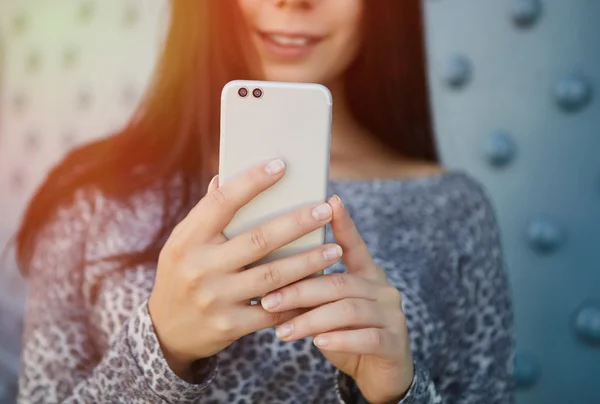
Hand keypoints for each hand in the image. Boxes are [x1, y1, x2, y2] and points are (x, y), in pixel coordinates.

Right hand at [148, 160, 341, 378]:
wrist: (166, 330)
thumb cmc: (181, 274)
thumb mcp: (182, 242)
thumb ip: (205, 214)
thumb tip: (224, 176)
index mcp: (188, 239)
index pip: (222, 203)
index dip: (252, 182)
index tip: (281, 166)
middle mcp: (200, 267)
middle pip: (258, 240)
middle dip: (296, 223)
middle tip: (325, 210)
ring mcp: (215, 298)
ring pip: (273, 276)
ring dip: (308, 262)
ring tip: (334, 249)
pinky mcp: (230, 325)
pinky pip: (273, 311)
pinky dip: (298, 298)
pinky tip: (319, 286)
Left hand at [260, 195, 413, 403]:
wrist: (378, 375)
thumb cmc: (345, 334)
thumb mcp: (327, 309)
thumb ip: (310, 290)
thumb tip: (267, 273)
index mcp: (367, 274)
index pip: (354, 244)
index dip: (343, 223)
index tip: (329, 200)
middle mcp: (383, 289)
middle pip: (339, 282)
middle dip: (300, 290)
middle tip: (268, 299)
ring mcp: (391, 315)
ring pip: (348, 310)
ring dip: (311, 319)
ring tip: (282, 330)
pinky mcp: (394, 343)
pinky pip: (365, 338)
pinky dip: (339, 338)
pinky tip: (317, 342)